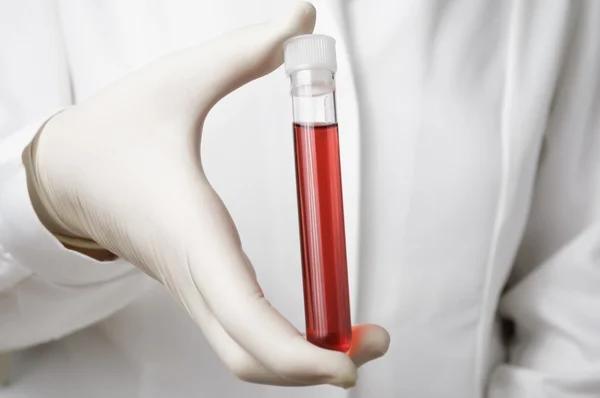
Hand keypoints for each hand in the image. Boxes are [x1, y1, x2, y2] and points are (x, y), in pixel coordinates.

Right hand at [22, 1, 389, 387]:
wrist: (62, 172)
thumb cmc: (112, 133)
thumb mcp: (177, 81)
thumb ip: (243, 52)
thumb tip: (302, 19)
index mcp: (191, 232)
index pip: (244, 317)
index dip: (295, 355)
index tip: (346, 366)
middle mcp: (192, 274)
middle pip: (249, 357)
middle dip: (312, 368)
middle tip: (372, 344)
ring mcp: (191, 286)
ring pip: (244, 352)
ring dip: (300, 359)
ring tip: (354, 338)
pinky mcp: (195, 284)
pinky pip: (239, 332)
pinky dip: (280, 343)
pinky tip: (316, 325)